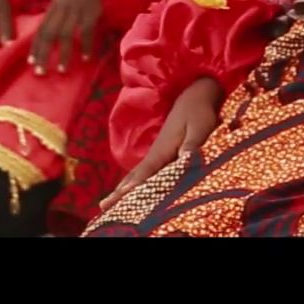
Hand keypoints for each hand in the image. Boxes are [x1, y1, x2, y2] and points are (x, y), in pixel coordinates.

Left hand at [30, 0, 101, 73]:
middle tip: (40, 72)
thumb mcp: (60, 3)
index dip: (35, 47)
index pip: (41, 30)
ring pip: (66, 35)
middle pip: (49, 35)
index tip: (31, 62)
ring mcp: (75, 13)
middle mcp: (61, 12)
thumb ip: (53, 18)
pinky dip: (86, 46)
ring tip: (61, 70)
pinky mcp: (90, 14)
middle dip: (43, 54)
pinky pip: (86, 32)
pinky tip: (86, 59)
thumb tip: (43, 37)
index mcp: (52, 9)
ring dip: (64, 54)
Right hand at [100, 76, 220, 210]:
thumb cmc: (198, 113)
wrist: (193, 97)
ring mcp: (156, 155)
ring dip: (122, 190)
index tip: (123, 194)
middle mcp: (155, 154)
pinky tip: (127, 193)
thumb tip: (185, 158)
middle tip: (103, 206)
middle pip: (134, 176)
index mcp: (163, 149)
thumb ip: (192, 144)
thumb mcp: (199, 127)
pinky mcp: (160, 156)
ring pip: (136, 175)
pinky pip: (143, 174)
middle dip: (119, 192)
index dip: (136, 183)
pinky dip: (132, 184)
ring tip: (107, 205)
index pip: (147, 170)